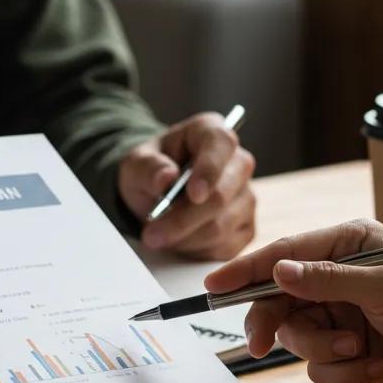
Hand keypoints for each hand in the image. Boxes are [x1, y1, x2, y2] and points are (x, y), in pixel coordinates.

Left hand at [118, 112, 255, 259]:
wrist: (157, 193)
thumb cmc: (151, 171)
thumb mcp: (137, 164)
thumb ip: (149, 168)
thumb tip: (166, 178)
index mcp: (211, 132)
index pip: (220, 145)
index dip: (209, 171)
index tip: (193, 195)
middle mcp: (237, 162)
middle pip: (222, 195)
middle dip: (184, 220)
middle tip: (152, 235)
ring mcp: (245, 196)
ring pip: (222, 226)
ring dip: (185, 238)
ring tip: (158, 236)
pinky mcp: (246, 226)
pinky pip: (225, 246)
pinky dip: (196, 250)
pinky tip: (179, 241)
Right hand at [203, 219, 382, 382]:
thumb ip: (329, 279)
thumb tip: (279, 271)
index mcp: (346, 245)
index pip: (284, 254)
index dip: (245, 271)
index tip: (214, 286)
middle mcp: (336, 277)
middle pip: (278, 301)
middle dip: (278, 326)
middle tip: (259, 346)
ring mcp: (338, 313)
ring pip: (296, 337)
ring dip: (324, 351)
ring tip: (360, 351)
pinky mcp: (345, 347)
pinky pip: (318, 365)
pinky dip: (342, 371)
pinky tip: (374, 366)